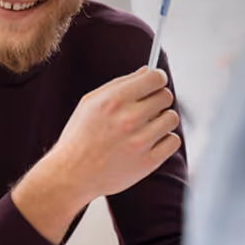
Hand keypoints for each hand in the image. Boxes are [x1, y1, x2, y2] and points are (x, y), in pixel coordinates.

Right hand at [52, 66, 180, 202]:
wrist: (71, 173)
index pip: (155, 78)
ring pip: (171, 118)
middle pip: (166, 96)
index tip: (156, 82)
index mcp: (113, 100)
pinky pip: (173, 141)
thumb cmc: (79, 136)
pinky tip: (149, 141)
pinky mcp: (148, 161)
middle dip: (158, 99)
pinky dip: (164, 140)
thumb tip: (147, 71)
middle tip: (147, 107)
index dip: (158, 78)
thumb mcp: (90, 103)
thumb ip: (119, 84)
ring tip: (146, 126)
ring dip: (162, 120)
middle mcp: (128, 119)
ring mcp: (140, 141)